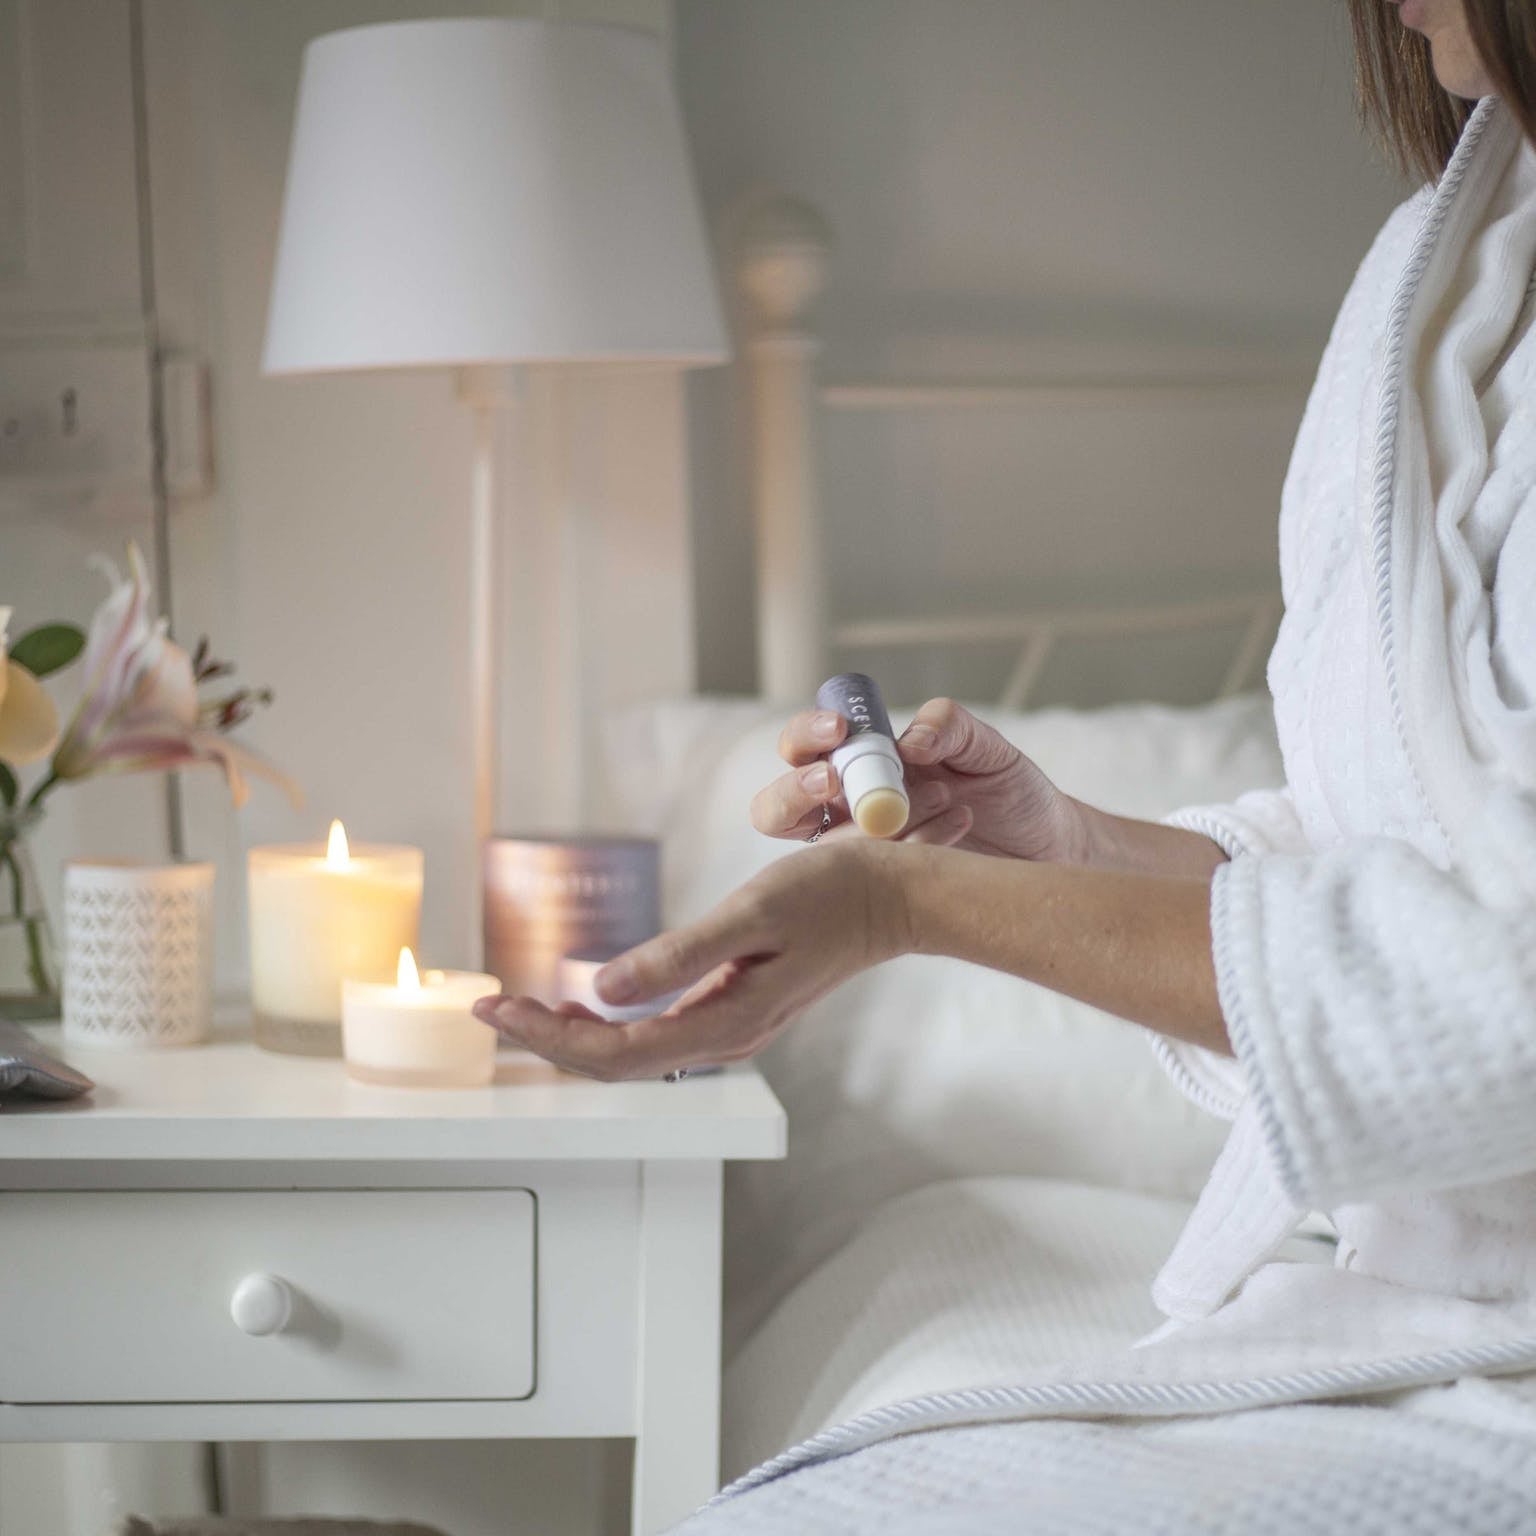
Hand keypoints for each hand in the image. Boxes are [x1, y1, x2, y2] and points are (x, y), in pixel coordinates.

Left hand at [472, 839, 909, 1080]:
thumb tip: (602, 988)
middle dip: (546, 1040)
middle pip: (615, 1062)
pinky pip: (658, 1033)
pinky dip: (610, 1022)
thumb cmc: (829, 896)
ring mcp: (732, 1027)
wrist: (893, 899)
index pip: (614, 1051)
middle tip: (488, 1007)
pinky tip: (589, 1000)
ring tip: (522, 1010)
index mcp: (724, 1023)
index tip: (494, 1006)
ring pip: (635, 1052)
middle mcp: (723, 1037)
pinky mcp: (737, 1008)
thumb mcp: (751, 914)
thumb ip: (679, 955)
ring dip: (573, 1036)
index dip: (547, 1037)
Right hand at [750, 696, 1081, 861]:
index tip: (839, 731)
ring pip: (823, 850)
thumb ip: (949, 727)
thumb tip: (908, 743)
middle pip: (777, 808)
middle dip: (796, 791)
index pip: (800, 747)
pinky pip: (871, 877)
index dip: (805, 738)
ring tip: (946, 797)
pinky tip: (959, 825)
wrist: (1048, 844)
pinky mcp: (885, 890)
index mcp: (859, 761)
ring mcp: (862, 854)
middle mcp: (847, 808)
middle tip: (835, 784)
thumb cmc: (1009, 788)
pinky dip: (911, 849)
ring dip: (872, 825)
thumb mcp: (986, 747)